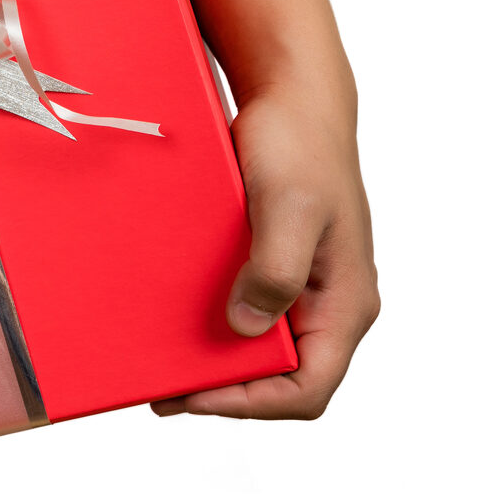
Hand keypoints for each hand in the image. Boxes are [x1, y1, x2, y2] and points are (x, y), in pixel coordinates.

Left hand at [150, 87, 378, 418]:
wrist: (290, 100)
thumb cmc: (299, 145)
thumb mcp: (288, 206)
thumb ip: (275, 271)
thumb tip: (246, 327)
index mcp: (345, 302)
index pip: (310, 386)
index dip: (252, 403)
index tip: (195, 396)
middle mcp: (326, 304)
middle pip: (282, 377)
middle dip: (225, 390)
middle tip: (163, 389)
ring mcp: (300, 287)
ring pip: (260, 348)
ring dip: (214, 362)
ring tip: (160, 363)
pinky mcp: (271, 266)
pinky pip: (244, 312)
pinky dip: (210, 327)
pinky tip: (170, 323)